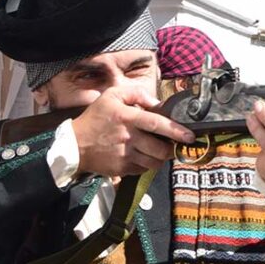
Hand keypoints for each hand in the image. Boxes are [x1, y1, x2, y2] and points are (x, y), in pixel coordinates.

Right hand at [71, 86, 194, 176]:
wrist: (74, 144)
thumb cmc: (95, 118)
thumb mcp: (112, 96)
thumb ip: (137, 94)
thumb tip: (158, 104)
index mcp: (127, 118)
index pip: (156, 124)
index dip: (176, 130)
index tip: (190, 135)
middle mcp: (128, 138)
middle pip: (160, 149)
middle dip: (171, 149)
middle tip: (172, 145)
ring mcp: (125, 156)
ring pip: (155, 162)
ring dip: (161, 158)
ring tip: (158, 150)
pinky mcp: (122, 169)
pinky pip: (144, 169)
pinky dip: (147, 164)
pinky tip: (142, 156)